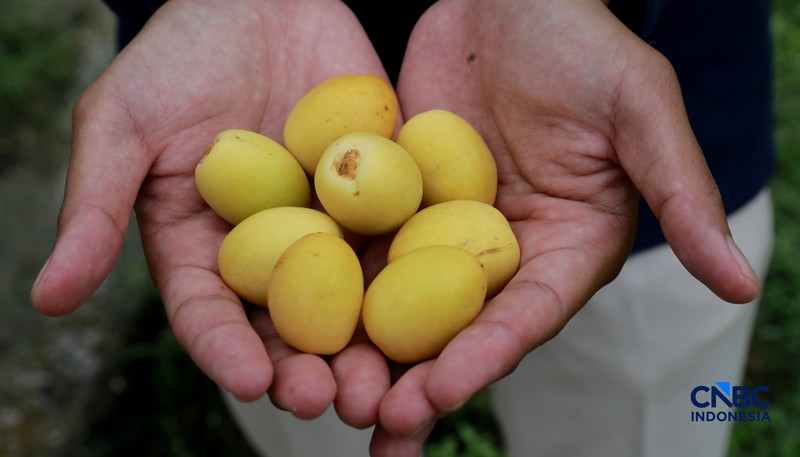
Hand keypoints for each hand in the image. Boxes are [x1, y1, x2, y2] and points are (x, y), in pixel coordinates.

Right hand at [29, 0, 392, 420]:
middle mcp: (273, 251)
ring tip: (380, 384)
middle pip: (289, 327)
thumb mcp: (122, 124)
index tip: (249, 380)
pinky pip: (405, 239)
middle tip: (325, 402)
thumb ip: (94, 207)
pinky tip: (439, 312)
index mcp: (205, 249)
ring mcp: (334, 227)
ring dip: (369, 350)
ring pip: (354, 301)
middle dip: (306, 370)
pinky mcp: (385, 195)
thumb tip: (47, 300)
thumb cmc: (179, 56)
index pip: (212, 314)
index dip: (227, 350)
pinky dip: (419, 278)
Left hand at [370, 0, 761, 452]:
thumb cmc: (582, 43)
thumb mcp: (639, 108)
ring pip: (399, 307)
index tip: (442, 391)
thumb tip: (742, 284)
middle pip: (459, 330)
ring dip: (367, 355)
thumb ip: (681, 193)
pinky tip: (294, 324)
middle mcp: (500, 256)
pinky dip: (329, 290)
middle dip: (419, 379)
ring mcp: (438, 235)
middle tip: (377, 420)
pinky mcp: (390, 207)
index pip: (525, 315)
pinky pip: (357, 252)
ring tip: (325, 398)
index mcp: (564, 249)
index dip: (487, 356)